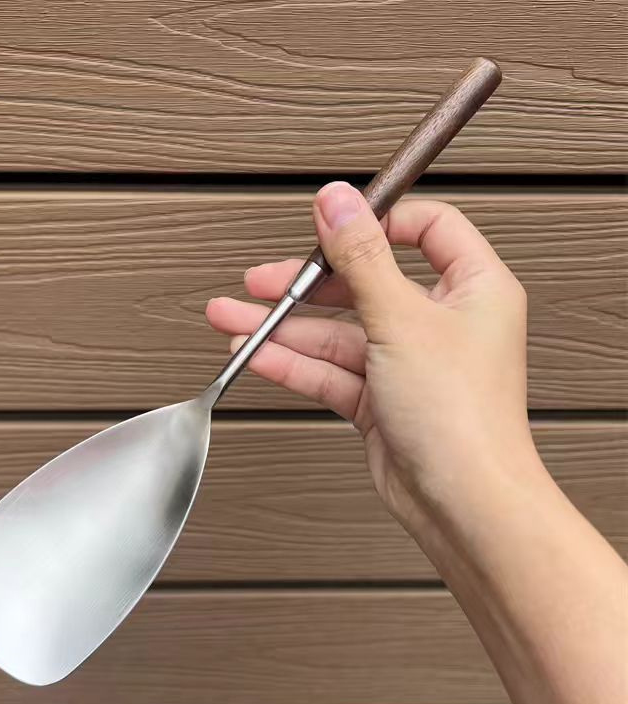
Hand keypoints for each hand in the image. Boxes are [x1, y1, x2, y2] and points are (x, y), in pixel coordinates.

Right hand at [206, 181, 538, 535]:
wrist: (462, 503)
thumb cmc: (462, 417)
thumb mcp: (402, 319)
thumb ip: (362, 258)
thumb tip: (337, 200)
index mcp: (472, 288)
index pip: (426, 230)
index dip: (377, 223)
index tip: (330, 224)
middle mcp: (441, 322)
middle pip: (364, 284)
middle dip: (305, 283)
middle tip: (258, 280)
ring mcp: (408, 363)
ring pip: (337, 333)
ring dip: (284, 328)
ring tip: (232, 318)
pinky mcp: (382, 399)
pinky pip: (331, 371)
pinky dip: (294, 364)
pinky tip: (255, 354)